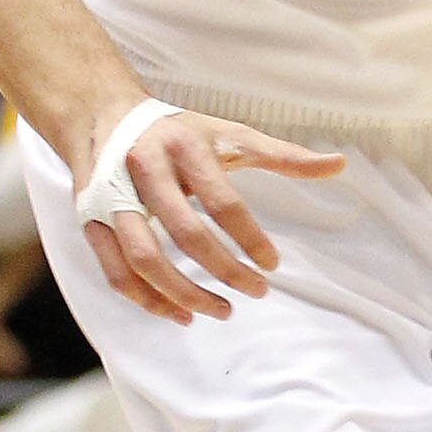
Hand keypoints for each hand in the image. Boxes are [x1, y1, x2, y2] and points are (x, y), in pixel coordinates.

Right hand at [79, 107, 343, 325]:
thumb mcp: (230, 134)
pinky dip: (147, 299)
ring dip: (183, 293)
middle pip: (185, 233)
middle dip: (224, 270)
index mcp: (184, 147)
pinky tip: (180, 314)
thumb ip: (283, 155)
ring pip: (144, 259)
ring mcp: (112, 199)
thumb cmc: (179, 132)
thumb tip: (340, 164)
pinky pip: (117, 271)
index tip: (273, 264)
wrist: (104, 117)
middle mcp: (144, 170)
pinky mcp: (91, 222)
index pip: (222, 201)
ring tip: (221, 310)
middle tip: (256, 291)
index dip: (250, 237)